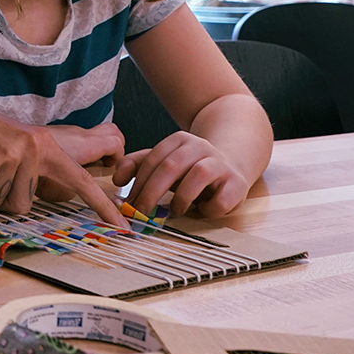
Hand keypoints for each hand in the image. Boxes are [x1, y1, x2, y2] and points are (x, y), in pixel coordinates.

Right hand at [0, 99, 124, 222]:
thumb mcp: (13, 142)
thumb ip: (33, 164)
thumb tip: (40, 196)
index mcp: (44, 143)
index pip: (80, 180)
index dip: (101, 206)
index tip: (122, 228)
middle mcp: (32, 150)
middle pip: (26, 204)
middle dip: (3, 196)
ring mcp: (10, 158)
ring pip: (3, 206)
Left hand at [111, 131, 250, 217]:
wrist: (231, 163)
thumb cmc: (189, 168)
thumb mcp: (164, 162)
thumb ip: (138, 166)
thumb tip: (116, 179)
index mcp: (179, 140)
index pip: (153, 159)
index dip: (138, 182)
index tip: (129, 203)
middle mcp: (200, 147)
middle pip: (171, 166)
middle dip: (152, 192)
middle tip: (141, 212)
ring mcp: (220, 163)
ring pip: (198, 175)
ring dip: (182, 198)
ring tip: (175, 210)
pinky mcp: (237, 183)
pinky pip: (222, 199)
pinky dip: (209, 209)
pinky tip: (202, 210)